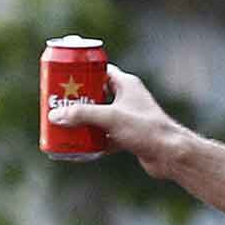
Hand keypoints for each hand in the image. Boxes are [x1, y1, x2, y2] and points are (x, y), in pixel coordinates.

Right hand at [47, 65, 183, 173]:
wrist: (170, 154)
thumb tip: (55, 116)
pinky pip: (105, 136)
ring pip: (99, 117)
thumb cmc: (146, 129)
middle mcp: (127, 98)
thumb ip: (82, 115)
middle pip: (96, 94)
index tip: (63, 77)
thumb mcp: (110, 118)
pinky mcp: (128, 136)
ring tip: (63, 124)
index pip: (99, 70)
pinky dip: (93, 140)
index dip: (81, 72)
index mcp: (126, 84)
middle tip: (57, 103)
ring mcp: (128, 118)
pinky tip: (79, 146)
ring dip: (83, 122)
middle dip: (77, 100)